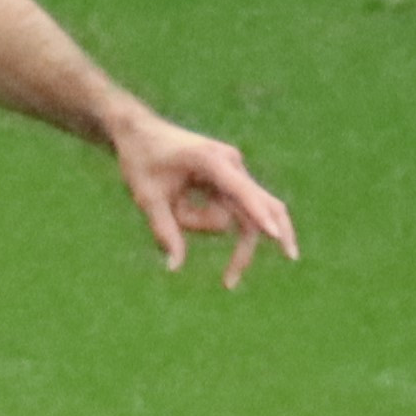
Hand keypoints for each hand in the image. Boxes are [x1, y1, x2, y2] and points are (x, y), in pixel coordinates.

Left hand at [108, 105, 298, 288]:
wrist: (139, 133)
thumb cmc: (141, 159)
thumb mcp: (147, 197)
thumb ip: (164, 231)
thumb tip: (174, 268)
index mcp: (211, 160)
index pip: (243, 192)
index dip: (259, 215)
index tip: (276, 235)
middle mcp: (231, 164)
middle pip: (257, 211)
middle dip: (244, 249)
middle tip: (238, 283)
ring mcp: (233, 173)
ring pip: (233, 218)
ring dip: (198, 223)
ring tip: (169, 208)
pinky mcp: (228, 182)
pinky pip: (225, 213)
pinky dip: (201, 220)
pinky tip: (178, 204)